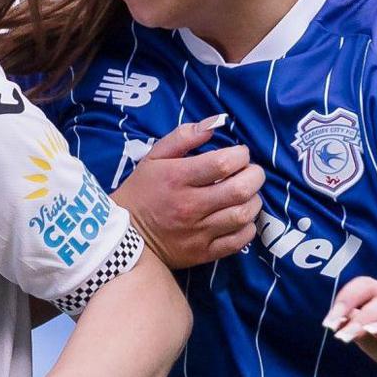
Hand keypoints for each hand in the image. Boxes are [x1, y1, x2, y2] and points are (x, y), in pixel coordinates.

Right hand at [114, 115, 263, 268]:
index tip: (238, 154)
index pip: (224, 163)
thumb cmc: (141, 192)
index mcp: (177, 179)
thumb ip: (183, 137)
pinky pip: (239, 241)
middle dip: (255, 176)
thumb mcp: (153, 158)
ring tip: (245, 195)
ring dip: (253, 201)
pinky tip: (238, 218)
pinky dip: (247, 227)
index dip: (240, 154)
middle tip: (250, 173)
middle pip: (241, 190)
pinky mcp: (202, 253)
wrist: (122, 237)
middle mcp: (189, 206)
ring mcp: (197, 232)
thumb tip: (214, 124)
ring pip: (244, 215)